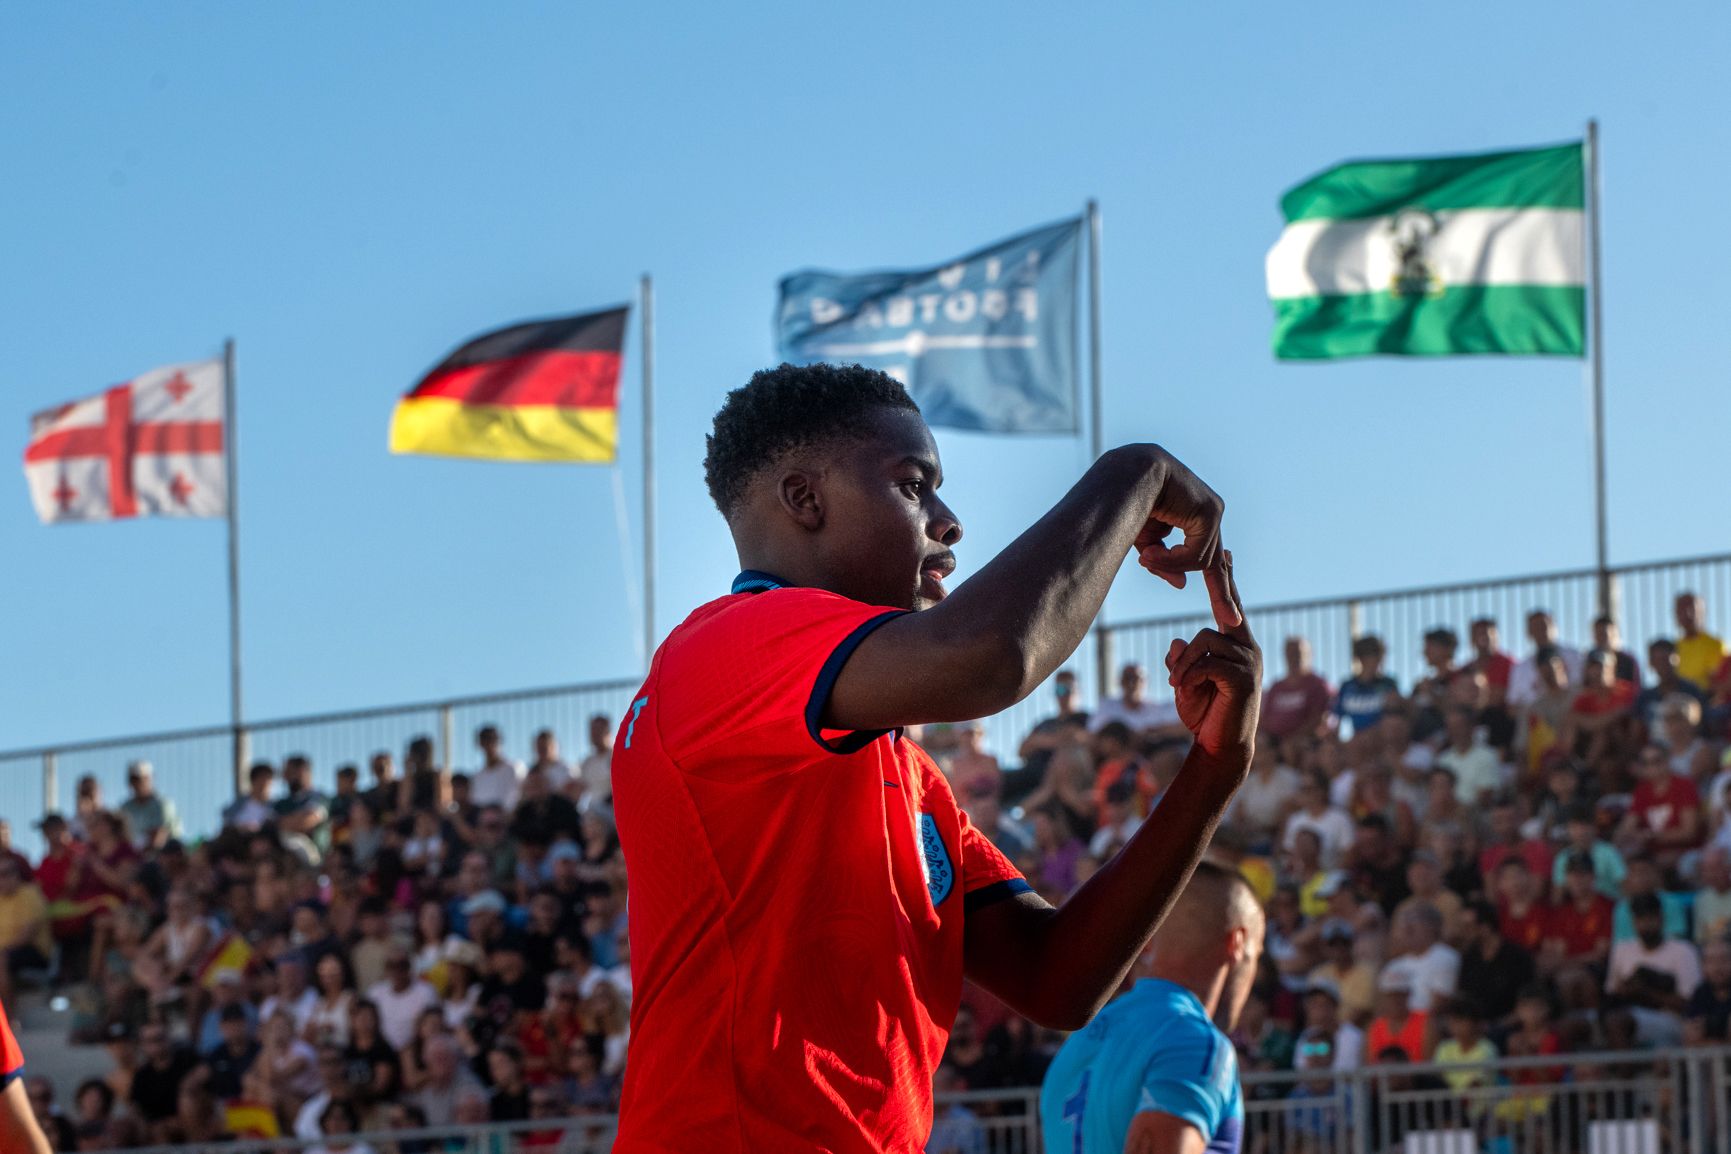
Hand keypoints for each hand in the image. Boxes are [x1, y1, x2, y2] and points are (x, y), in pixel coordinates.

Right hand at [1133, 448, 1236, 626]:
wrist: (1124, 476)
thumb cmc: (1128, 505)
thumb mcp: (1145, 540)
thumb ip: (1164, 561)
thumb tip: (1182, 584)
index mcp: (1194, 518)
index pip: (1208, 557)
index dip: (1218, 588)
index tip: (1230, 615)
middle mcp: (1208, 513)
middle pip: (1214, 562)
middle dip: (1220, 594)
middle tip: (1232, 621)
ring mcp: (1212, 511)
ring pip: (1201, 560)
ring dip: (1169, 565)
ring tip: (1144, 558)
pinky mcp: (1210, 511)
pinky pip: (1197, 553)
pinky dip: (1174, 559)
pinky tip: (1151, 551)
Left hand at [1163, 553, 1260, 756]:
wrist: (1221, 748)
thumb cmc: (1204, 715)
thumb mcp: (1186, 682)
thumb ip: (1183, 660)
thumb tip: (1176, 641)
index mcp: (1239, 647)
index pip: (1232, 609)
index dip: (1229, 581)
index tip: (1226, 552)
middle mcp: (1248, 650)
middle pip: (1217, 619)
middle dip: (1203, 621)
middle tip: (1202, 610)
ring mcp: (1249, 663)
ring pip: (1204, 640)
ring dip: (1184, 665)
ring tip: (1178, 686)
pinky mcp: (1243, 679)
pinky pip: (1206, 663)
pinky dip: (1188, 675)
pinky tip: (1184, 690)